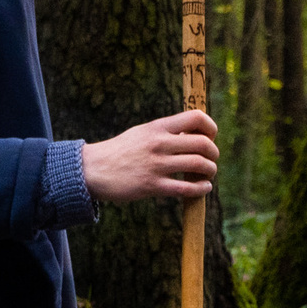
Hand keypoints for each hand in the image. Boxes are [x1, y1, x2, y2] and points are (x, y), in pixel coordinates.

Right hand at [83, 109, 218, 203]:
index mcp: (158, 127)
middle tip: (211, 159)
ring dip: (210, 170)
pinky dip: (202, 189)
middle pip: (203, 144)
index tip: (210, 137)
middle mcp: (159, 143)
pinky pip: (187, 188)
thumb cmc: (121, 151)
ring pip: (198, 165)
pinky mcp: (153, 186)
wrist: (93, 170)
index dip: (210, 128)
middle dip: (213, 153)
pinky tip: (204, 188)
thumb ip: (166, 132)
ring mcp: (156, 165)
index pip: (196, 118)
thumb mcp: (142, 133)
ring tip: (208, 173)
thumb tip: (194, 135)